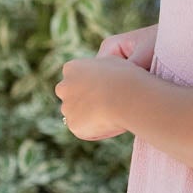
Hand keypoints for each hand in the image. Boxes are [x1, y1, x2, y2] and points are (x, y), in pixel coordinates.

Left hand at [55, 24, 157, 139]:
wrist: (128, 96)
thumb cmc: (126, 76)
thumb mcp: (114, 62)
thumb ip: (103, 69)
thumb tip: (105, 74)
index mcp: (72, 68)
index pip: (75, 78)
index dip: (90, 86)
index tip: (103, 91)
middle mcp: (64, 87)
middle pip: (71, 96)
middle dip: (83, 101)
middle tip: (105, 106)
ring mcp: (67, 107)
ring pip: (76, 114)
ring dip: (88, 116)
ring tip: (111, 116)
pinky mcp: (74, 125)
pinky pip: (83, 129)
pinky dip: (94, 129)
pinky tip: (110, 124)